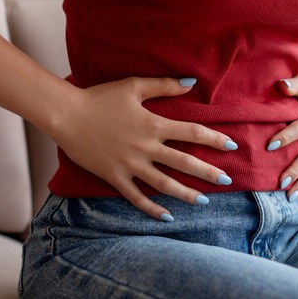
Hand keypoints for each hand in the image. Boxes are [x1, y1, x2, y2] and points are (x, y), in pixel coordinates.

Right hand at [51, 77, 235, 220]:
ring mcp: (130, 164)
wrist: (66, 114)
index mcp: (153, 124)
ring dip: (186, 193)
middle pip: (183, 162)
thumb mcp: (134, 86)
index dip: (213, 139)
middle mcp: (145, 147)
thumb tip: (191, 83)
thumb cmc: (100, 97)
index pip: (191, 132)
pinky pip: (136, 197)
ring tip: (204, 201)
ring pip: (163, 184)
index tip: (231, 146)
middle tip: (226, 181)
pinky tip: (168, 216)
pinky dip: (152, 208)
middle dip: (207, 172)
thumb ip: (164, 85)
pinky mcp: (114, 176)